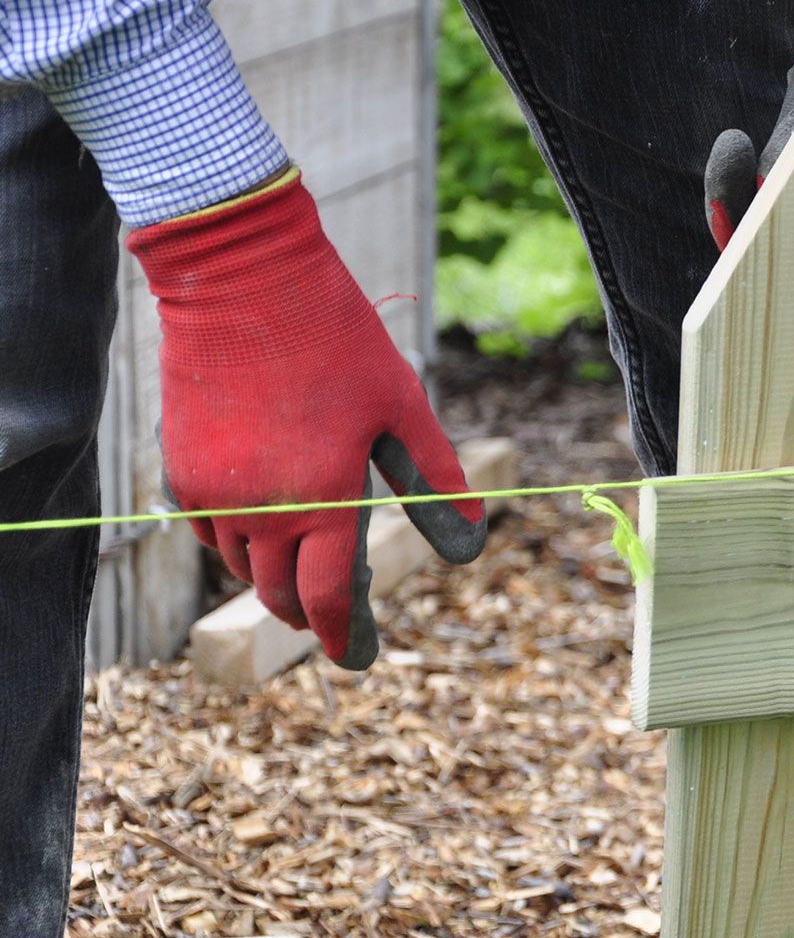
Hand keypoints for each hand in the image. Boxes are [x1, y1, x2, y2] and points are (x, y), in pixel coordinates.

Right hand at [128, 172, 484, 668]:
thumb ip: (435, 481)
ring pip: (241, 564)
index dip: (344, 636)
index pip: (327, 599)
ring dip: (274, 574)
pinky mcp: (179, 468)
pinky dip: (239, 539)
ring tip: (308, 562)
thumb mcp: (403, 408)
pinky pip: (208, 530)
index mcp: (321, 500)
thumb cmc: (337, 340)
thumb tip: (470, 542)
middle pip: (278, 594)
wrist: (243, 281)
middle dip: (309, 613)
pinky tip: (268, 520)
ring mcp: (210, 492)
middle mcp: (259, 508)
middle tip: (336, 619)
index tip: (359, 656)